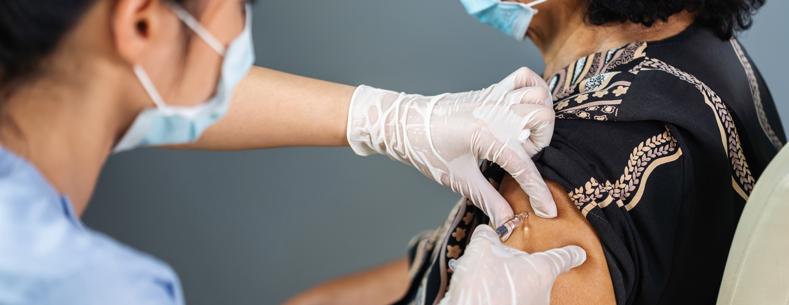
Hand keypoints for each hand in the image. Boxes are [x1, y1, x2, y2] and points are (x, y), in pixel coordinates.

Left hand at [346, 67, 555, 225]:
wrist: (405, 124)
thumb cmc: (428, 151)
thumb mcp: (459, 179)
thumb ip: (488, 199)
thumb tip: (508, 222)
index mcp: (485, 135)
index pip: (523, 166)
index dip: (538, 193)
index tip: (547, 211)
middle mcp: (494, 112)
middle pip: (543, 119)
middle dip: (540, 144)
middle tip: (520, 157)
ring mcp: (495, 97)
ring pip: (539, 97)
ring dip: (539, 119)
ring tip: (522, 136)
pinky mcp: (492, 90)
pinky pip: (525, 77)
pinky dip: (534, 89)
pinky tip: (524, 110)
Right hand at [439, 225, 586, 304]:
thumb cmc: (483, 286)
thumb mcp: (481, 250)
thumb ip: (488, 236)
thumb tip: (486, 230)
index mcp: (541, 269)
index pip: (563, 258)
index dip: (571, 253)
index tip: (579, 252)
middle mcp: (543, 291)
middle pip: (540, 275)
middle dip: (525, 270)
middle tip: (505, 266)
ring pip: (529, 291)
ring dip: (515, 286)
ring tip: (493, 284)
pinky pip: (520, 302)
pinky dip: (508, 298)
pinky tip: (492, 296)